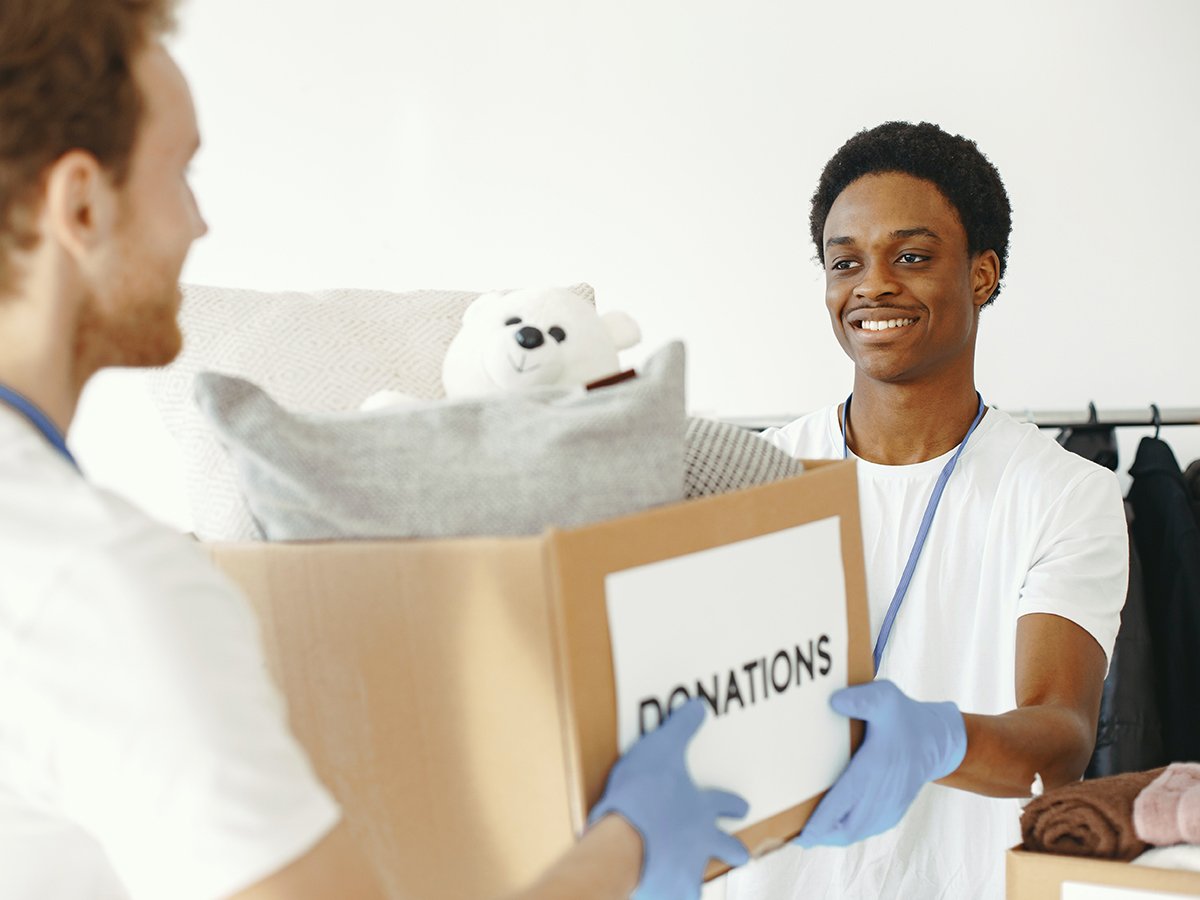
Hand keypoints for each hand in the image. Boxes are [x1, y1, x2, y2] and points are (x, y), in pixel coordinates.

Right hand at [588, 699, 749, 899]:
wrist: (627, 838)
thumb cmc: (644, 793)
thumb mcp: (661, 748)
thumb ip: (680, 728)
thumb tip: (698, 706)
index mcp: (700, 809)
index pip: (724, 803)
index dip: (733, 803)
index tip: (743, 805)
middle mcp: (700, 842)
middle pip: (728, 849)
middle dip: (735, 850)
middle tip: (741, 853)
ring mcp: (685, 871)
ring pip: (701, 881)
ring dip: (698, 882)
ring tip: (694, 888)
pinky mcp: (666, 892)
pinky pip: (672, 898)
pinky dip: (666, 896)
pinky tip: (660, 896)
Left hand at [795, 679, 965, 847]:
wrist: (934, 740)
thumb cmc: (903, 717)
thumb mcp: (885, 698)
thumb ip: (861, 698)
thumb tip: (834, 702)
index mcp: (878, 765)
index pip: (846, 799)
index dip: (822, 819)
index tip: (801, 833)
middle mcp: (884, 791)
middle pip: (847, 826)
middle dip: (819, 834)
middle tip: (791, 836)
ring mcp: (890, 805)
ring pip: (855, 831)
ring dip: (830, 836)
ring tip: (803, 834)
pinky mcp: (892, 812)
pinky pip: (866, 829)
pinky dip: (845, 833)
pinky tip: (827, 829)